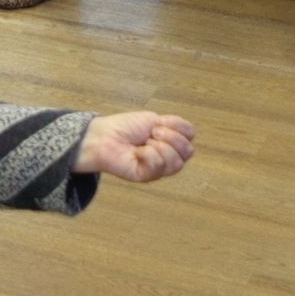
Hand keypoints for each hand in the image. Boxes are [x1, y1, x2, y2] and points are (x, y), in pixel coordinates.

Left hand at [75, 111, 194, 182]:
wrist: (104, 135)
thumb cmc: (125, 127)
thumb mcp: (153, 120)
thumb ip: (174, 127)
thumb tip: (188, 137)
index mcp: (170, 140)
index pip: (190, 134)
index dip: (179, 125)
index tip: (158, 120)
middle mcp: (168, 156)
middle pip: (188, 150)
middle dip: (171, 137)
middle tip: (152, 132)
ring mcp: (159, 168)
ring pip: (178, 162)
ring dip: (161, 146)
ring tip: (145, 142)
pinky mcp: (148, 176)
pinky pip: (160, 166)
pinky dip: (149, 154)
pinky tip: (137, 152)